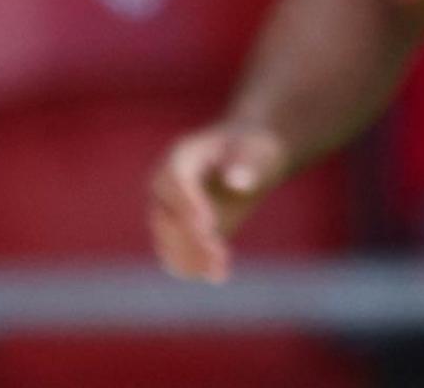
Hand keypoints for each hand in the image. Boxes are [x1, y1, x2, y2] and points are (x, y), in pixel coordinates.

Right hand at [148, 120, 285, 283]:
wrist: (252, 160)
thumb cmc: (254, 150)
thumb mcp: (258, 151)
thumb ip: (248, 164)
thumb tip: (237, 183)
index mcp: (181, 156)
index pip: (173, 181)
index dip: (187, 204)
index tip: (208, 226)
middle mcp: (166, 186)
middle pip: (165, 215)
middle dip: (190, 238)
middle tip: (220, 254)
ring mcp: (169, 211)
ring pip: (166, 241)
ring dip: (191, 258)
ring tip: (220, 271)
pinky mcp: (180, 235)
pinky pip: (176, 256)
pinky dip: (193, 267)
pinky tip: (218, 274)